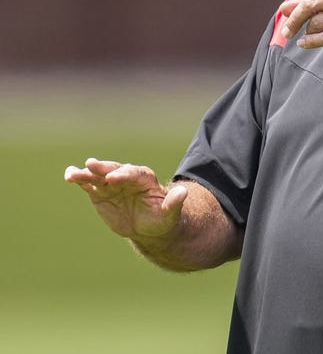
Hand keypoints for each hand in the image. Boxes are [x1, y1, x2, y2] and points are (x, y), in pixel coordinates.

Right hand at [63, 158, 186, 242]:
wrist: (148, 227)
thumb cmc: (161, 218)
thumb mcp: (170, 214)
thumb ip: (174, 203)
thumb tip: (182, 192)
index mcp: (145, 179)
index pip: (133, 173)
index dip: (123, 174)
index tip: (113, 179)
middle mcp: (127, 177)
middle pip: (114, 169)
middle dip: (104, 167)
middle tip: (92, 165)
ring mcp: (112, 184)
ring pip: (98, 175)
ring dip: (86, 173)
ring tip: (73, 174)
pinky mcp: (100, 192)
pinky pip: (88, 184)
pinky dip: (79, 179)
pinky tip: (69, 176)